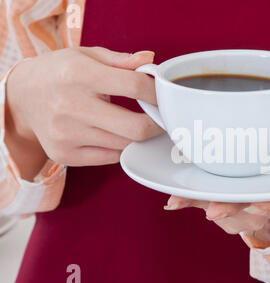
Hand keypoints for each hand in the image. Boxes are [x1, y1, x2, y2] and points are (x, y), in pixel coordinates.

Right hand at [5, 47, 162, 179]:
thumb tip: (150, 60)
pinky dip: (121, 148)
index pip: (134, 87)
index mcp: (78, 74)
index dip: (157, 93)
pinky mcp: (64, 155)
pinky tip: (117, 135)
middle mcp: (70, 106)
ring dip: (139, 137)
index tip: (164, 96)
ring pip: (125, 145)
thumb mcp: (86, 56)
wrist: (22, 98)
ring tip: (140, 124)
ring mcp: (66, 134)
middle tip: (162, 119)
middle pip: (135, 127)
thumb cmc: (60, 73)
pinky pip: (109, 157)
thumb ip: (121, 60)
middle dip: (157, 125)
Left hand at [164, 133, 269, 234]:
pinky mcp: (222, 194)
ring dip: (202, 205)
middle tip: (212, 211)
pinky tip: (171, 199)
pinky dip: (189, 200)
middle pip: (245, 211)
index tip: (263, 205)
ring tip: (179, 202)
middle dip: (230, 211)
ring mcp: (240, 201)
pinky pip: (205, 200)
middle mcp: (260, 202)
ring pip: (222, 208)